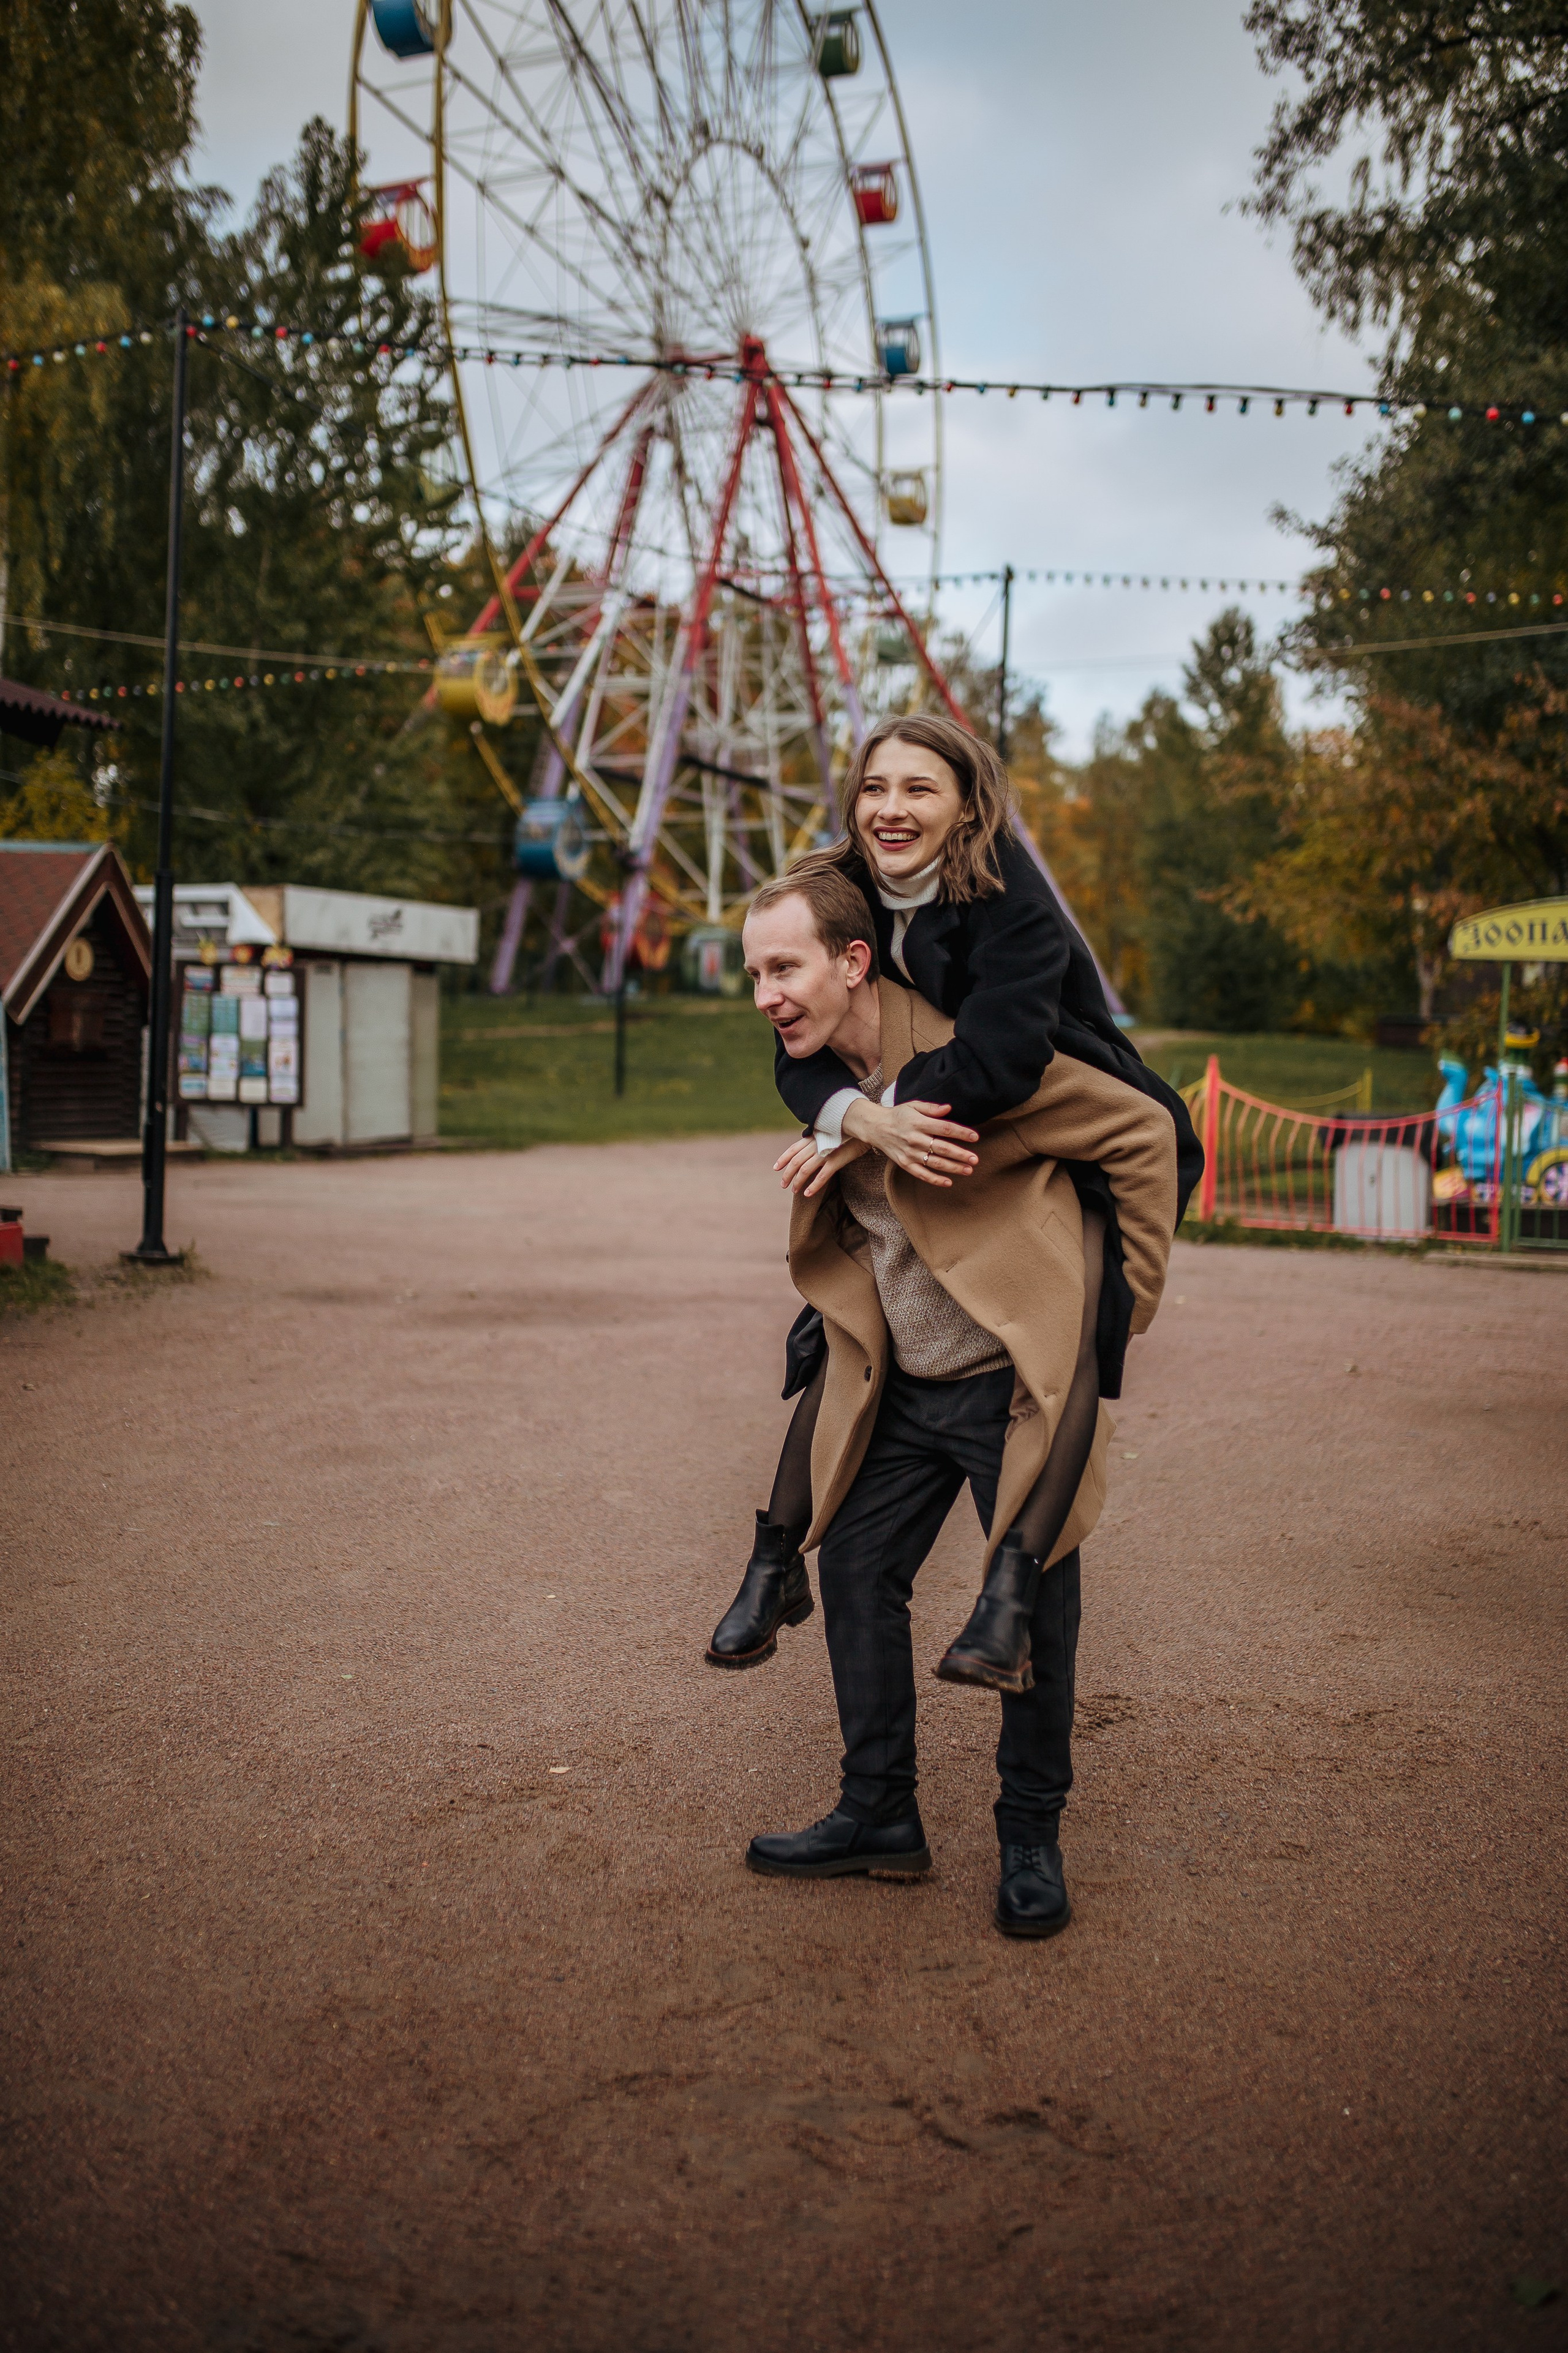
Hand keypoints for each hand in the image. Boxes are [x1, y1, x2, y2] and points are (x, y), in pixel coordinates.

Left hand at [774, 1132, 870, 1194]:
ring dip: (797, 1182)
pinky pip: (821, 1176)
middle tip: (783, 1185)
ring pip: (804, 1170)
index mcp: (813, 1136)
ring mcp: (824, 1152)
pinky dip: (813, 1186)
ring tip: (795, 1191)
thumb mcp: (831, 1131)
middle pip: (795, 1162)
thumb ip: (821, 1138)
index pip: (793, 1149)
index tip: (776, 1168)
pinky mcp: (836, 1160)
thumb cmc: (850, 1130)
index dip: (783, 1159)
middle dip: (787, 1175)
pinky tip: (808, 1194)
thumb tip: (814, 1147)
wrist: (865, 1126)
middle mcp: (815, 1144)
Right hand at [841, 1096, 978, 1186]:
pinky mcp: (905, 1164)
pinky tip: (948, 1182)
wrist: (875, 1127)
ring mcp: (909, 1153)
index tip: (975, 1137)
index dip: (961, 1133)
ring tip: (968, 1170)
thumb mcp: (913, 1106)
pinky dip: (935, 1179)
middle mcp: (915, 1139)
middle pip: (942, 1148)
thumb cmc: (898, 1115)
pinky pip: (921, 1174)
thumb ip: (931, 1108)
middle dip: (961, 1154)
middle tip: (975, 1159)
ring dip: (953, 1167)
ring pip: (935, 1162)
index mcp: (918, 1122)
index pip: (945, 1128)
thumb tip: (949, 1108)